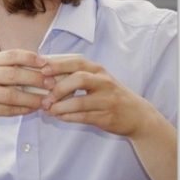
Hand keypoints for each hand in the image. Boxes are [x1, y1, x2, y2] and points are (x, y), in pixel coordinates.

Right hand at [0, 49, 47, 128]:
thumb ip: (7, 67)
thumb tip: (41, 67)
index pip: (12, 55)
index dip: (31, 58)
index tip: (48, 64)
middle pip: (14, 75)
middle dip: (36, 80)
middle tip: (52, 84)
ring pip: (12, 95)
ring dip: (32, 99)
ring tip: (46, 101)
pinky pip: (7, 110)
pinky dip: (22, 109)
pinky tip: (32, 109)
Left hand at [41, 57, 155, 137]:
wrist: (137, 115)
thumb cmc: (108, 94)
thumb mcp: (95, 79)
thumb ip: (73, 74)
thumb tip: (42, 73)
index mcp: (98, 70)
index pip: (77, 61)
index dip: (58, 64)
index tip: (41, 69)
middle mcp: (104, 82)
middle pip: (79, 79)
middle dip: (58, 87)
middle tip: (45, 96)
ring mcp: (107, 100)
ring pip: (80, 102)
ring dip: (60, 106)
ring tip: (48, 109)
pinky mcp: (107, 117)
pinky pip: (84, 117)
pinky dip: (68, 117)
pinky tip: (59, 116)